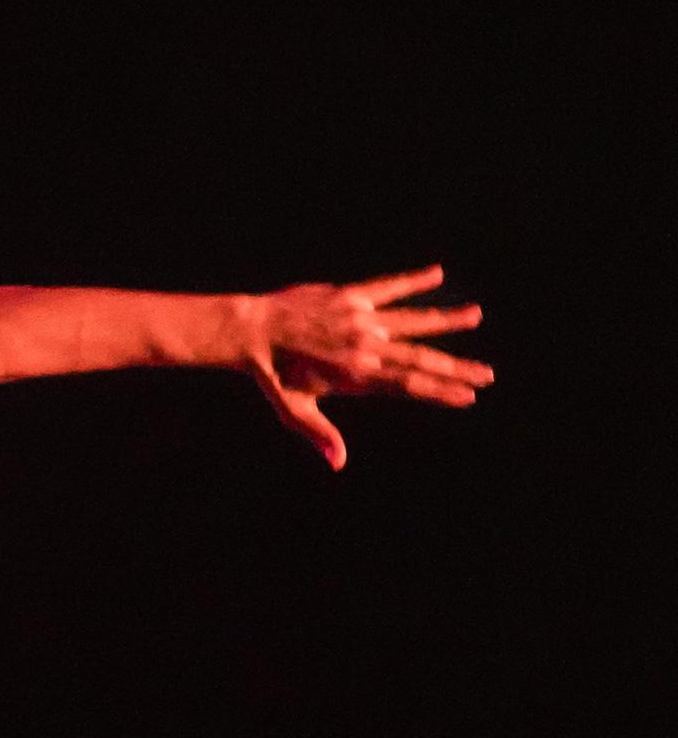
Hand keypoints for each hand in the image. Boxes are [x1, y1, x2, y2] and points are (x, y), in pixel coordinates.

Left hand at [246, 266, 493, 468]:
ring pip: (411, 320)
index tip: (469, 396)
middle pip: (420, 358)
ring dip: (445, 320)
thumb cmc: (272, 374)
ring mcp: (359, 319)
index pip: (408, 386)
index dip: (440, 392)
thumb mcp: (294, 409)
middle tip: (488, 374)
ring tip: (476, 315)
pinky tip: (437, 273)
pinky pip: (387, 286)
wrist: (250, 331)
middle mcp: (364, 347)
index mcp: (355, 376)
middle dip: (456, 368)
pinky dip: (412, 280)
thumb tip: (339, 464)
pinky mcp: (349, 296)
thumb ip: (321, 433)